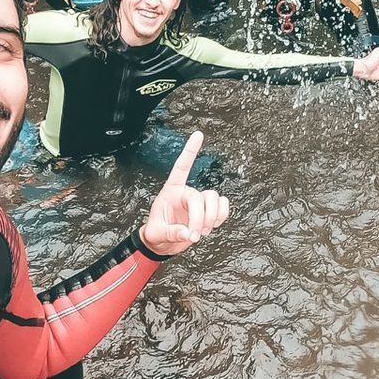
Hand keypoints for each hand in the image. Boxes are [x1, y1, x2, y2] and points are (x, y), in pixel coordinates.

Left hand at [139, 130, 229, 256]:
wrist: (163, 244)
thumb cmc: (156, 233)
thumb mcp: (157, 234)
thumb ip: (172, 233)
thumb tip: (188, 234)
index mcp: (171, 191)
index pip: (181, 167)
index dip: (190, 151)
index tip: (198, 134)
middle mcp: (186, 192)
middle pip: (201, 196)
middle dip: (199, 218)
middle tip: (194, 235)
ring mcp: (198, 201)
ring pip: (214, 199)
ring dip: (211, 217)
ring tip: (201, 232)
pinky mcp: (208, 211)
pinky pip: (223, 206)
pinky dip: (221, 216)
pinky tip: (212, 226)